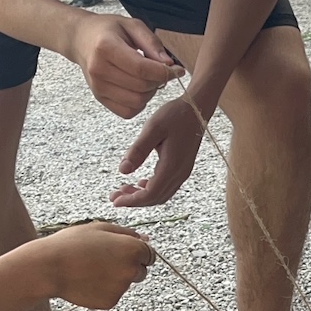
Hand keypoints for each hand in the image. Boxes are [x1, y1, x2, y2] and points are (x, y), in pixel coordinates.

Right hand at [42, 221, 153, 307]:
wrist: (49, 267)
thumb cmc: (73, 243)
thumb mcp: (100, 228)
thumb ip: (126, 233)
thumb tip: (146, 239)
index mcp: (133, 249)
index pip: (150, 255)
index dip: (136, 252)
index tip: (120, 252)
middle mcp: (132, 270)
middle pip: (141, 272)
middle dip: (128, 267)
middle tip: (102, 260)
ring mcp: (122, 288)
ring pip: (124, 284)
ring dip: (113, 278)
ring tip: (89, 268)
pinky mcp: (110, 302)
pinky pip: (112, 295)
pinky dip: (103, 290)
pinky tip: (85, 281)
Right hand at [65, 11, 183, 118]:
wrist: (82, 39)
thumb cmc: (109, 31)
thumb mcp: (132, 26)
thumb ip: (152, 43)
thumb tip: (169, 65)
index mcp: (106, 47)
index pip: (142, 69)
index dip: (165, 72)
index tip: (178, 69)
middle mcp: (98, 70)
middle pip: (141, 87)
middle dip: (159, 82)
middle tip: (162, 71)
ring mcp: (97, 87)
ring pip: (137, 103)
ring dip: (150, 93)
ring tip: (148, 78)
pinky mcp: (100, 99)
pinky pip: (128, 112)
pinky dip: (139, 103)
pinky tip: (138, 88)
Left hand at [111, 91, 206, 207]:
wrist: (197, 109)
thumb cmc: (175, 115)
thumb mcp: (153, 129)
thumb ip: (138, 151)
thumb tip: (122, 171)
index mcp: (171, 166)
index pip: (150, 194)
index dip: (131, 200)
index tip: (114, 201)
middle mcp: (179, 174)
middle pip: (155, 199)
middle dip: (133, 201)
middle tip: (113, 197)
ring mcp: (182, 172)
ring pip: (160, 195)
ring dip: (142, 196)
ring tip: (123, 190)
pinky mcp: (182, 168)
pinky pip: (165, 187)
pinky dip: (151, 189)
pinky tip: (140, 183)